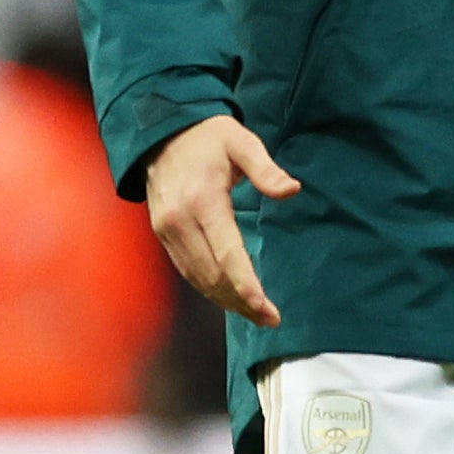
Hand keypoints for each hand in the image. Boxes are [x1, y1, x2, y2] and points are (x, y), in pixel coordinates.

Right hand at [145, 115, 300, 326]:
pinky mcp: (163, 235)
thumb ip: (266, 169)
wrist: (162, 133)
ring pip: (197, 277)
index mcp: (202, 201)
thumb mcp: (242, 142)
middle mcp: (179, 222)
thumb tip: (292, 190)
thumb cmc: (209, 137)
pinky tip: (229, 297)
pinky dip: (208, 287)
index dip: (245, 283)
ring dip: (225, 300)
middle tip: (271, 320)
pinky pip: (187, 269)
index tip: (264, 306)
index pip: (226, 252)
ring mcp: (167, 231)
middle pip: (212, 273)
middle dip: (241, 301)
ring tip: (256, 316)